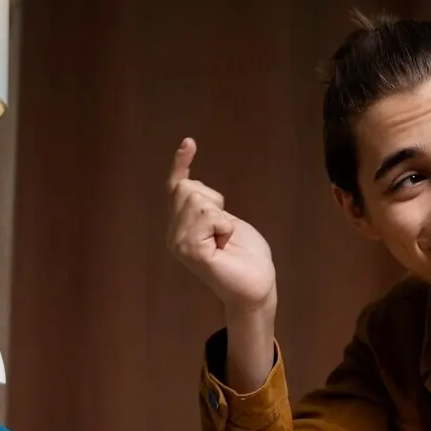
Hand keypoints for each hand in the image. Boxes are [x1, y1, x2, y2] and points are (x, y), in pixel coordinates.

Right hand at [166, 138, 276, 312]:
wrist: (257, 289)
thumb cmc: (248, 258)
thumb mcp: (228, 221)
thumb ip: (208, 207)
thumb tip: (193, 186)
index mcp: (181, 228)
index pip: (176, 188)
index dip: (181, 163)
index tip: (189, 142)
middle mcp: (173, 235)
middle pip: (189, 188)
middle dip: (215, 201)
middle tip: (225, 232)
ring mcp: (178, 243)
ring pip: (197, 199)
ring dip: (221, 216)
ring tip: (225, 241)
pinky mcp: (190, 250)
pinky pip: (208, 216)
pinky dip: (224, 225)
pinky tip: (224, 244)